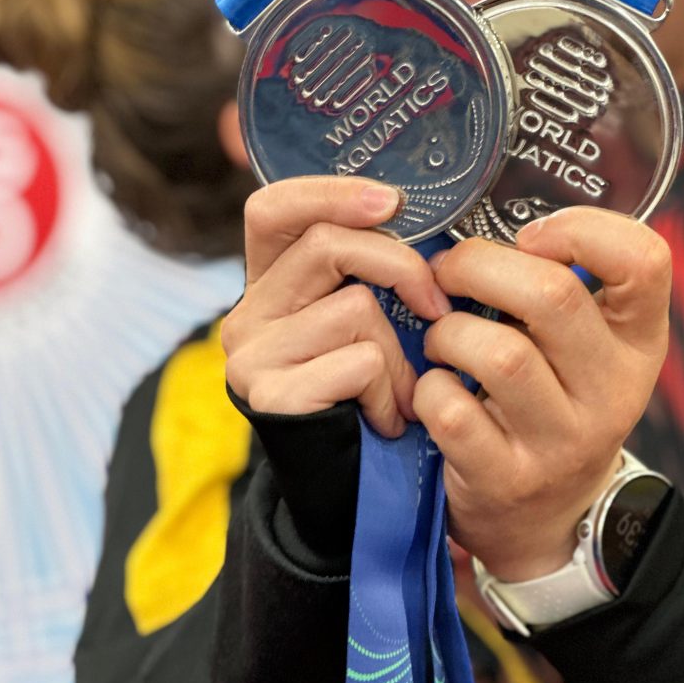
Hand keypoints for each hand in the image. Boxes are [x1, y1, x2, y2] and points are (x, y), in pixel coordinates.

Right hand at [221, 177, 449, 436]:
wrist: (342, 489)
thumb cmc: (366, 397)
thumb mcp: (363, 322)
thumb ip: (367, 270)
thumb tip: (415, 216)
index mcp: (267, 284)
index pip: (273, 208)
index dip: (329, 192)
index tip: (391, 201)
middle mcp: (246, 315)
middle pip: (326, 245)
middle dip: (398, 266)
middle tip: (437, 305)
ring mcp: (252, 357)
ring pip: (355, 308)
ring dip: (400, 353)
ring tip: (399, 392)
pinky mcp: (272, 398)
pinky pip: (361, 364)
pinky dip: (391, 392)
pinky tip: (384, 419)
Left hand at [413, 207, 669, 579]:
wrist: (549, 518)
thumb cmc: (555, 398)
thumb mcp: (587, 346)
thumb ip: (560, 284)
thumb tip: (480, 213)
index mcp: (638, 341)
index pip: (646, 261)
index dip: (582, 229)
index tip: (532, 237)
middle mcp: (613, 390)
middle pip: (552, 296)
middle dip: (478, 266)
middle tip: (448, 272)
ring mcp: (563, 440)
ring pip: (499, 353)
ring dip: (449, 332)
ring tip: (442, 338)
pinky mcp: (508, 478)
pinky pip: (453, 411)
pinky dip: (428, 389)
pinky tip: (434, 389)